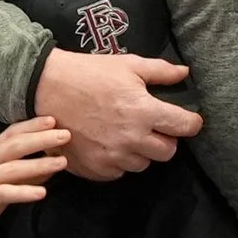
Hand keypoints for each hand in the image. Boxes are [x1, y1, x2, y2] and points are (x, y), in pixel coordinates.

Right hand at [0, 118, 70, 237]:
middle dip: (41, 139)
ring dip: (38, 164)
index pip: (10, 134)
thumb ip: (21, 176)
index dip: (32, 126)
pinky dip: (23, 192)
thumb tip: (50, 166)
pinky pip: (2, 193)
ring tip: (62, 163)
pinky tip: (42, 193)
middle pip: (13, 145)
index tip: (55, 120)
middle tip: (66, 135)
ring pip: (11, 168)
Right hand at [32, 49, 203, 178]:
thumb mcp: (128, 65)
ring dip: (141, 151)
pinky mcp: (95, 168)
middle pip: (168, 152)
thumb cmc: (89, 73)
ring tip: (126, 133)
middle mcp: (132, 139)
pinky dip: (118, 160)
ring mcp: (112, 156)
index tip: (187, 120)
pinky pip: (119, 172)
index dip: (191, 123)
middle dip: (165, 139)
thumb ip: (161, 72)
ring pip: (143, 164)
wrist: (46, 88)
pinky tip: (108, 142)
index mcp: (144, 111)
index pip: (185, 127)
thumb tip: (184, 74)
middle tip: (152, 126)